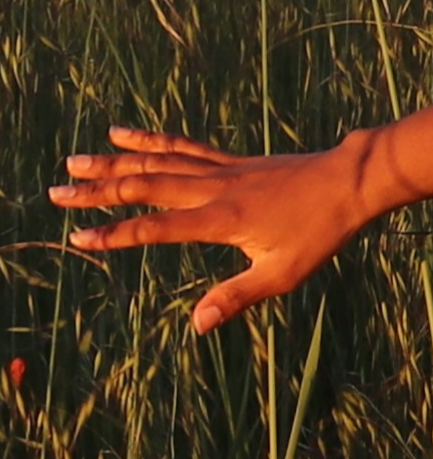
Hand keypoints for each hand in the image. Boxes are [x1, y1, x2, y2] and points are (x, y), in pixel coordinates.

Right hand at [51, 125, 380, 334]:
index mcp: (221, 219)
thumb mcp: (282, 274)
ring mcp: (220, 170)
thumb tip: (196, 326)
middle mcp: (213, 189)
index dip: (114, 235)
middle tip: (56, 193)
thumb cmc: (319, 232)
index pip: (155, 228)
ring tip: (75, 160)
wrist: (349, 182)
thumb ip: (236, 298)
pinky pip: (181, 146)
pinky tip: (124, 132)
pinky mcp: (230, 160)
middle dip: (97, 192)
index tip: (77, 238)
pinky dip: (150, 139)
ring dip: (113, 161)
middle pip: (144, 186)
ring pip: (156, 162)